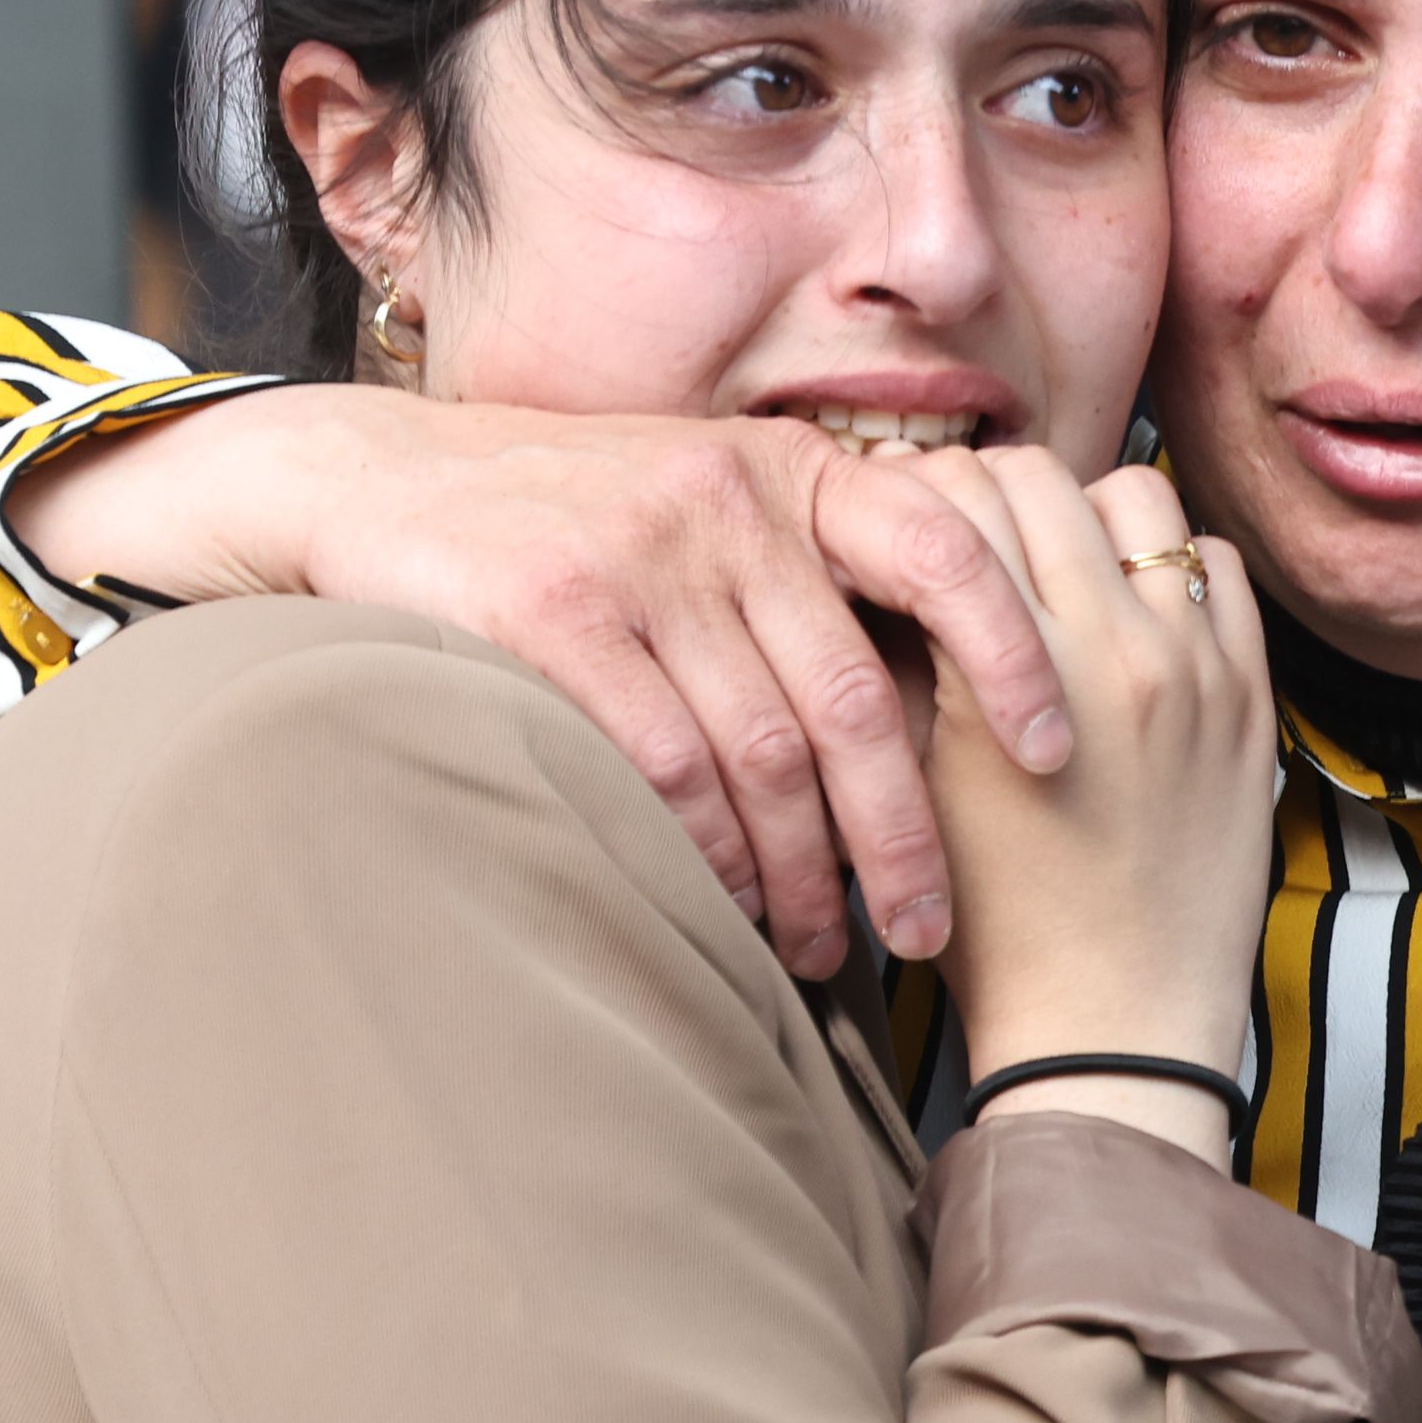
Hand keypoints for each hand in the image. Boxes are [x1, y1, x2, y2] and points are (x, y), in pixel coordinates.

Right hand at [13, 389, 1070, 980]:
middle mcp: (727, 500)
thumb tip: (931, 712)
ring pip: (762, 748)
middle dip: (903, 835)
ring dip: (802, 871)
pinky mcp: (552, 608)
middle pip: (852, 698)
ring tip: (821, 950)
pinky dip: (705, 850)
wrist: (368, 483)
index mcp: (787, 473)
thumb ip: (801, 582)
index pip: (943, 549)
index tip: (1053, 756)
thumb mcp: (699, 509)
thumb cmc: (562, 524)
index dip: (1011, 655)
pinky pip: (663, 760)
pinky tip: (726, 906)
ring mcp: (639, 550)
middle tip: (926, 934)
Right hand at [911, 450, 1273, 1166]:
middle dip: (991, 492)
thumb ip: (907, 661)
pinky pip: (1220, 568)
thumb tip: (887, 562)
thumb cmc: (991, 924)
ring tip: (1058, 572)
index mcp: (1017, 668)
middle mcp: (1117, 646)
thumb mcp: (914, 784)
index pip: (957, 500)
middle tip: (967, 535)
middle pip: (1042, 478)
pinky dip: (1174, 565)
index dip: (914, 498)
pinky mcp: (1251, 699)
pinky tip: (1135, 613)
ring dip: (1090, 517)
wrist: (1112, 1026)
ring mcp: (1197, 667)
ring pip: (1141, 499)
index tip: (898, 524)